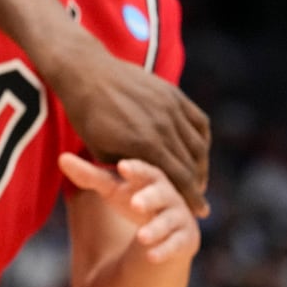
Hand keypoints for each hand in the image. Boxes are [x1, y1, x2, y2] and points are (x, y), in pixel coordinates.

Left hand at [49, 47, 210, 216]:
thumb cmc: (87, 117)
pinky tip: (197, 150)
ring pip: (198, 144)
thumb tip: (150, 186)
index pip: (180, 179)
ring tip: (197, 177)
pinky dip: (201, 139)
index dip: (192, 198)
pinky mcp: (172, 94)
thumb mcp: (101, 151)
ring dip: (201, 164)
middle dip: (197, 185)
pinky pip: (198, 121)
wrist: (85, 73)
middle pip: (191, 164)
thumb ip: (128, 169)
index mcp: (145, 144)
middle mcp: (163, 126)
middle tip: (199, 199)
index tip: (200, 212)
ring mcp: (170, 107)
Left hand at [60, 153, 201, 263]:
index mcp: (151, 178)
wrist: (165, 227)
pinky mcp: (185, 239)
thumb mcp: (112, 189)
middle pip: (161, 194)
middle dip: (149, 198)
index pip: (145, 170)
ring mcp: (178, 218)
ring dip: (156, 229)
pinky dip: (165, 251)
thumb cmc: (134, 198)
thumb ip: (89, 175)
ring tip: (141, 237)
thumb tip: (61, 158)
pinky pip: (177, 245)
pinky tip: (151, 257)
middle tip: (135, 203)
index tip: (122, 167)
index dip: (135, 169)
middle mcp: (169, 196)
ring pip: (169, 222)